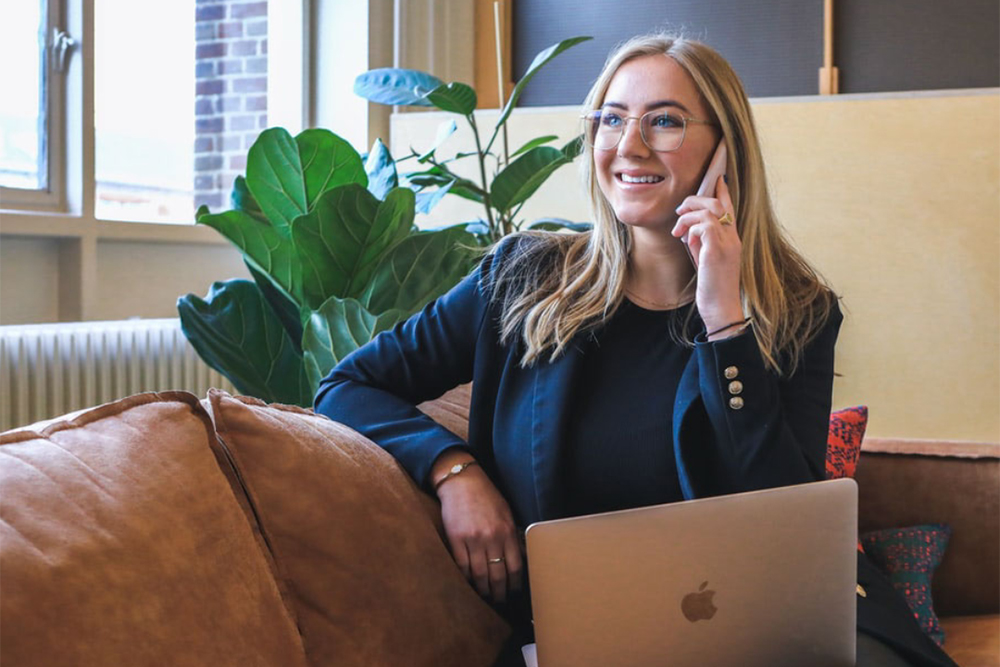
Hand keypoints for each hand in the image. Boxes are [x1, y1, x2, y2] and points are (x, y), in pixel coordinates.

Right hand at [433, 455, 523, 602]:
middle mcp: (492, 537)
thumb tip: (519, 558)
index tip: (514, 591)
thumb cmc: (486, 496)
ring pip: (480, 574)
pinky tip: (469, 583)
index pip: (515, 567)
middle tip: (499, 601)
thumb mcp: (506, 513)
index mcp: (507, 531)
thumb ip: (512, 535)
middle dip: (499, 592)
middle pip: (498, 575)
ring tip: (484, 596)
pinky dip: (466, 578)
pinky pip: (462, 566)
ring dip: (483, 590)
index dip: (515, 584)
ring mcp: (473, 539)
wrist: (462, 481)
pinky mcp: (456, 539)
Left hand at [672, 175, 743, 332]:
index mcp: (732, 239)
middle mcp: (733, 238)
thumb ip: (701, 243)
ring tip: (678, 230)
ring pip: (709, 211)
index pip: (729, 208)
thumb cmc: (712, 288)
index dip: (722, 191)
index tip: (717, 178)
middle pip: (717, 204)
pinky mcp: (717, 252)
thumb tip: (689, 231)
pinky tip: (686, 240)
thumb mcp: (706, 260)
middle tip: (679, 211)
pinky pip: (704, 226)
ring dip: (688, 216)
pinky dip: (691, 229)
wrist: (721, 309)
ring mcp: (727, 244)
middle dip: (694, 201)